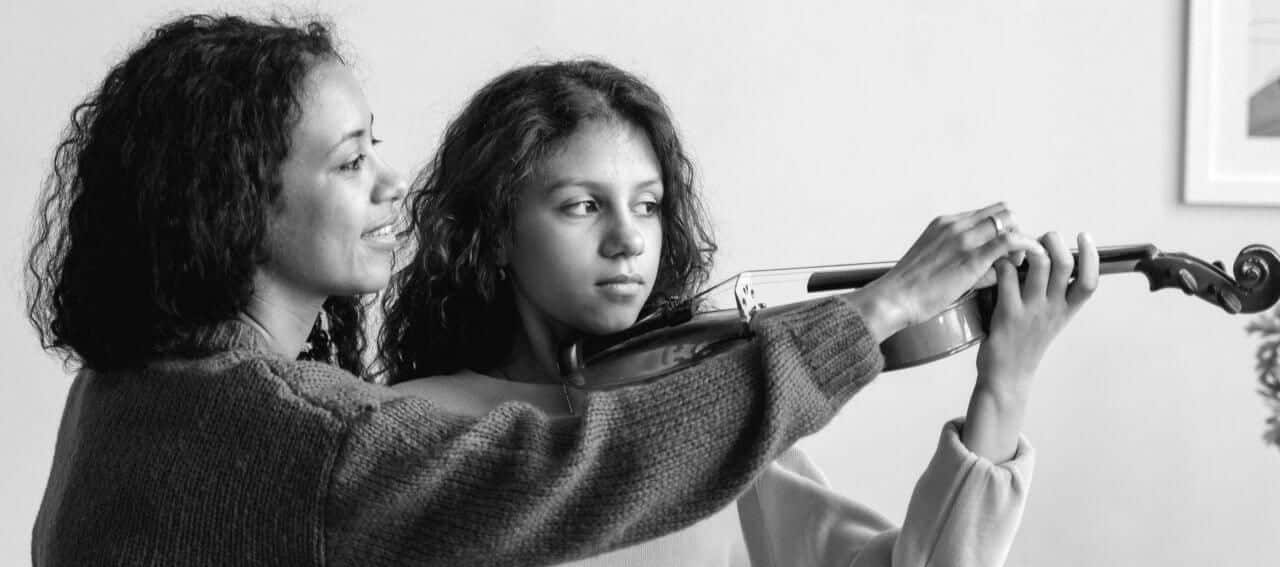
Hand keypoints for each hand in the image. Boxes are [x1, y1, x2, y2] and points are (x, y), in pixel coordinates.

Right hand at [851, 202, 1042, 340]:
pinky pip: (1009, 241)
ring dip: (1020, 240)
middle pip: (1002, 212)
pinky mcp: (972, 257)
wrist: (894, 299)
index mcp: (944, 224)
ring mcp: (964, 238)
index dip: (1000, 228)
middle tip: (1013, 256)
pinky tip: (1024, 260)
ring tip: (1015, 264)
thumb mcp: (931, 259)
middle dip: (1013, 230)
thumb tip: (982, 266)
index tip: (1002, 249)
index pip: (986, 213)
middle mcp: (955, 225)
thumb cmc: (909, 289)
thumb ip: (955, 255)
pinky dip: (1024, 246)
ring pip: (1009, 222)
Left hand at [961, 231, 1098, 460]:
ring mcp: (1031, 311)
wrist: (1007, 375)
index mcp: (1066, 311)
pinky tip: (998, 263)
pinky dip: (1003, 262)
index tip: (1085, 237)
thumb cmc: (1026, 342)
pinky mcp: (1006, 313)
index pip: (1090, 282)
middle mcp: (1052, 310)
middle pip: (1064, 265)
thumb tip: (1052, 257)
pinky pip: (1007, 276)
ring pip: (1038, 264)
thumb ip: (1055, 293)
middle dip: (1055, 241)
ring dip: (1029, 246)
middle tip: (1044, 238)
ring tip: (1019, 245)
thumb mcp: (1050, 320)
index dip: (1092, 256)